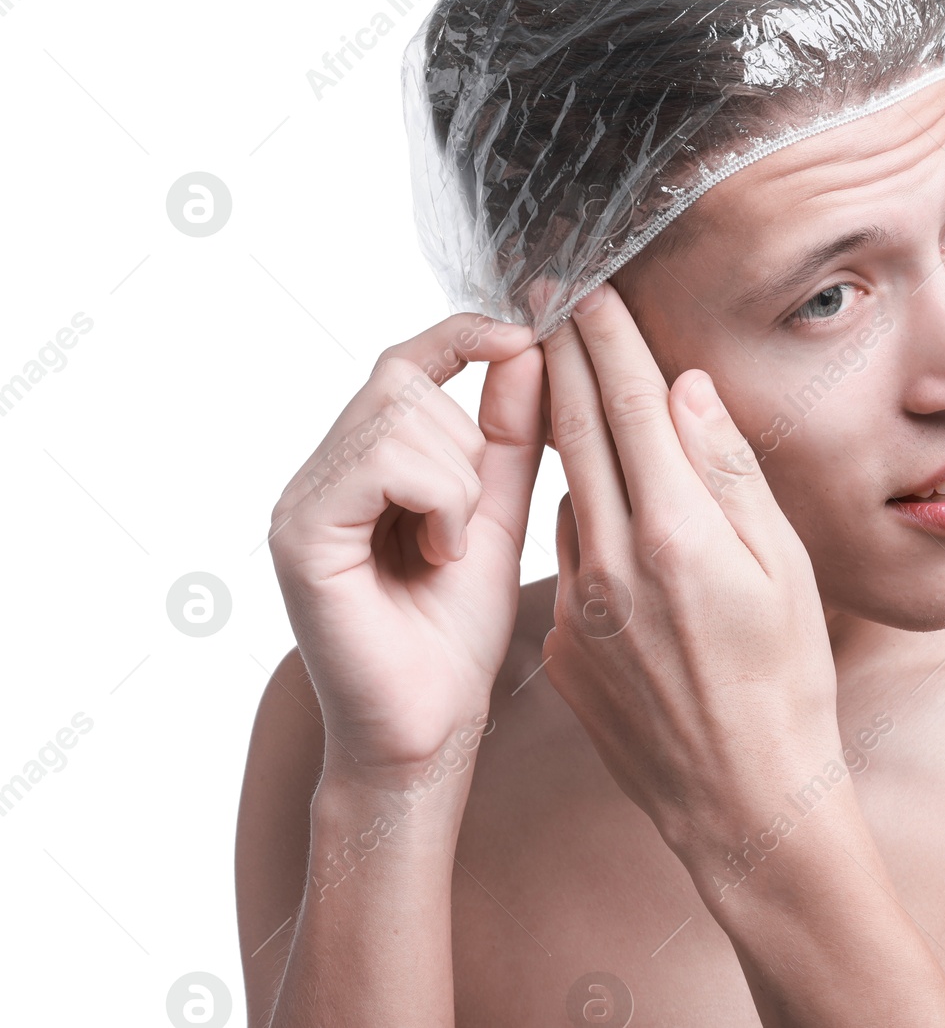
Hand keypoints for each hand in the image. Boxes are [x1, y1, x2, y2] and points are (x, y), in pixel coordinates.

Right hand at [267, 313, 544, 780]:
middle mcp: (320, 470)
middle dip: (468, 441)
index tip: (528, 333)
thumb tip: (524, 346)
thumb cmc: (459, 632)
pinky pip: (386, 459)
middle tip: (471, 520)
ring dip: (459, 478)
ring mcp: (300, 497)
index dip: (464, 335)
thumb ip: (509, 432)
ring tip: (450, 547)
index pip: (406, 361)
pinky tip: (437, 554)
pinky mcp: (299, 530)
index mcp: (363, 461)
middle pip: (404, 378)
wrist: (432, 727)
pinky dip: (438, 500)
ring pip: (400, 412)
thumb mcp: (500, 511)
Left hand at [538, 282, 840, 869]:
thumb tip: (688, 390)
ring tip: (572, 386)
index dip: (608, 337)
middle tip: (547, 303)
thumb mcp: (784, 565)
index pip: (631, 404)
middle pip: (575, 430)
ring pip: (567, 493)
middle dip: (562, 357)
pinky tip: (610, 514)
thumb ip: (730, 469)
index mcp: (676, 532)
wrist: (743, 798)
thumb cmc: (787, 680)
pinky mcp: (558, 644)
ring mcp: (576, 607)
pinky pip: (569, 557)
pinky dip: (584, 517)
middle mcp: (612, 561)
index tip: (589, 289)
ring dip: (567, 435)